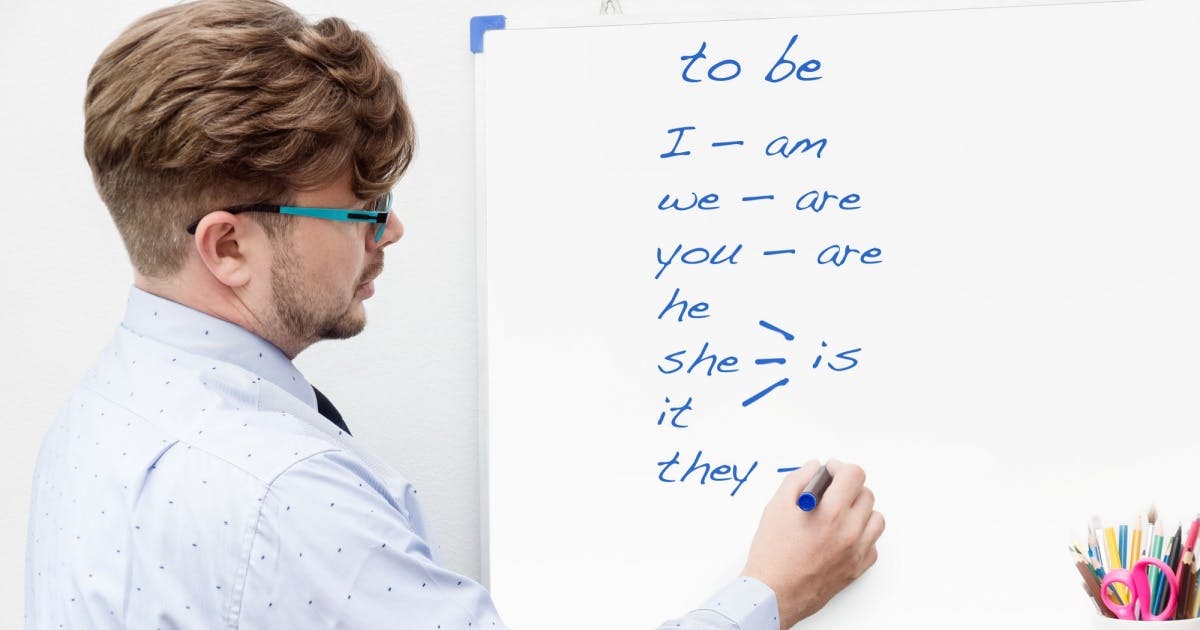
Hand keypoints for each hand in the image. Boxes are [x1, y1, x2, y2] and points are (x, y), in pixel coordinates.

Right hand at [740, 459, 883, 627]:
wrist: (774, 593)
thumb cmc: (772, 555)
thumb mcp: (776, 507)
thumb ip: (798, 480)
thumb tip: (814, 467)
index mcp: (830, 513)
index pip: (854, 475)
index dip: (840, 468)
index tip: (831, 471)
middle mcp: (850, 531)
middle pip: (866, 494)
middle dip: (848, 488)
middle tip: (831, 493)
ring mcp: (857, 551)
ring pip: (875, 518)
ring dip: (859, 511)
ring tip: (838, 515)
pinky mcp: (858, 567)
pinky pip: (872, 543)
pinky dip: (861, 535)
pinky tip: (841, 536)